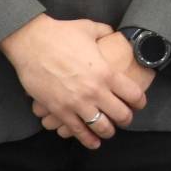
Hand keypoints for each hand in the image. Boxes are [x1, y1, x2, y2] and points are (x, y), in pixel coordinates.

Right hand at [0, 14, 144, 149]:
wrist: (31, 42)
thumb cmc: (61, 33)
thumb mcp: (90, 28)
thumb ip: (106, 33)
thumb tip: (113, 33)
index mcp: (107, 72)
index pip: (133, 95)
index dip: (139, 101)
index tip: (139, 103)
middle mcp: (95, 91)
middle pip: (121, 114)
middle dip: (126, 119)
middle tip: (125, 118)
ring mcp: (77, 103)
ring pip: (101, 127)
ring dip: (108, 131)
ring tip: (109, 131)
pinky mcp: (59, 110)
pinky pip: (77, 131)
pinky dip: (87, 139)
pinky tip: (93, 142)